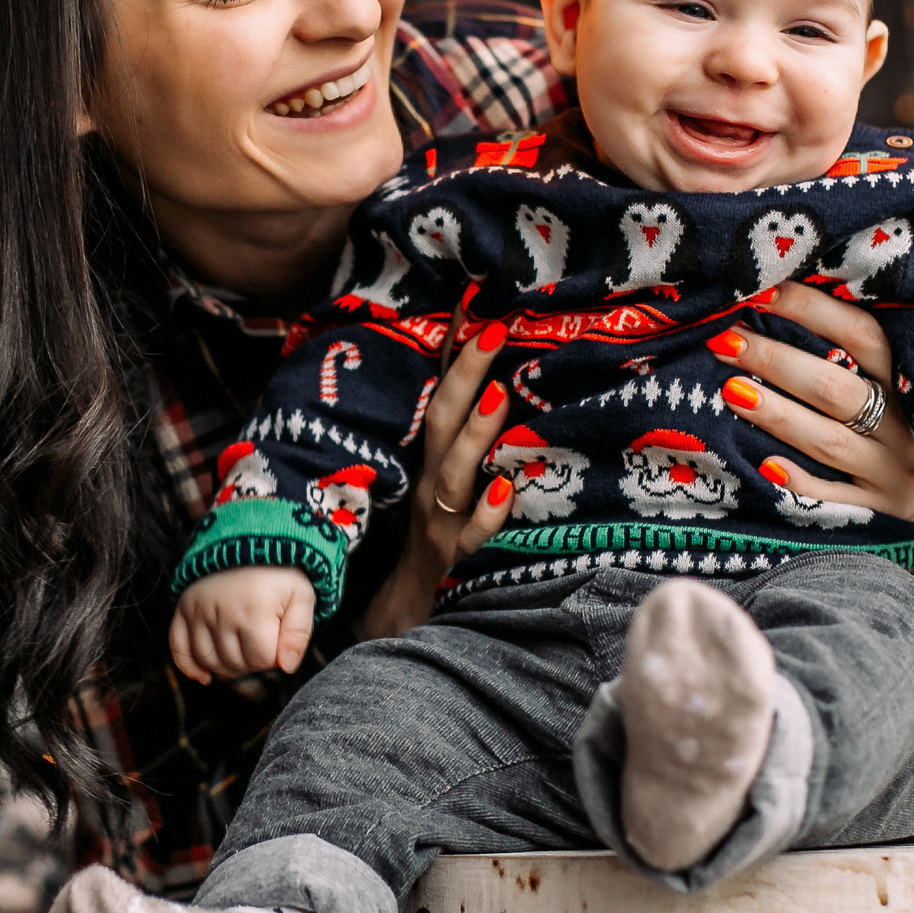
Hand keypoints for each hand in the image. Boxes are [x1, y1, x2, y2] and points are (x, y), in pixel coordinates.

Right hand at [171, 566, 316, 683]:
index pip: (262, 660)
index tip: (278, 641)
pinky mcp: (184, 608)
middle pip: (235, 664)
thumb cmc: (280, 573)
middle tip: (261, 644)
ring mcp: (199, 610)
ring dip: (226, 668)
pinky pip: (178, 647)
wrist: (248, 539)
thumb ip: (299, 634)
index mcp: (254, 610)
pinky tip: (205, 677)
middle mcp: (221, 612)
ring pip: (209, 661)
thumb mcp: (302, 597)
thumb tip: (286, 667)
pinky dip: (189, 667)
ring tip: (241, 654)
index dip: (274, 657)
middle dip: (252, 663)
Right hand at [360, 316, 517, 638]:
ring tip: (500, 395)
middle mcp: (432, 484)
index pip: (439, 395)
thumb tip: (492, 375)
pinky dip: (487, 515)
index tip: (474, 304)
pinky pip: (472, 537)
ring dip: (477, 434)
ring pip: (455, 474)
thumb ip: (462, 433)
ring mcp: (442, 522)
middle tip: (494, 330)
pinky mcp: (458, 560)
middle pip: (443, 422)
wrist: (408, 608)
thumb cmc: (438, 531)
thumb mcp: (445, 477)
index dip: (454, 352)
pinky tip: (505, 491)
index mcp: (430, 460)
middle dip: (466, 374)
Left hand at [708, 281, 913, 531]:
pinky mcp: (877, 511)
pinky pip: (834, 499)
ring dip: (780, 415)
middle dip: (778, 362)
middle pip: (836, 387)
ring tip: (731, 391)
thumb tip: (776, 303)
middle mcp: (902, 423)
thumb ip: (852, 352)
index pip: (861, 334)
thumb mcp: (896, 385)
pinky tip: (766, 466)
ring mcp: (890, 470)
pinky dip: (802, 482)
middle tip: (726, 341)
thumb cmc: (906, 427)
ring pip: (831, 441)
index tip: (762, 292)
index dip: (813, 310)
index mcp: (906, 380)